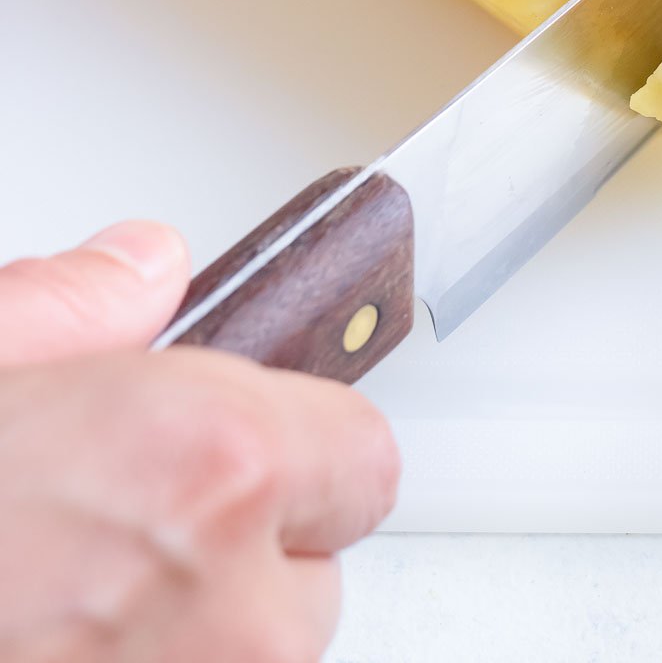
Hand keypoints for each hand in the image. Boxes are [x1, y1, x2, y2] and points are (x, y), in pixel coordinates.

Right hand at [0, 221, 398, 661]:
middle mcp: (231, 603)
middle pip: (315, 571)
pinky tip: (61, 633)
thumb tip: (145, 270)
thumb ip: (83, 308)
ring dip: (201, 626)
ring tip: (82, 585)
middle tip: (134, 515)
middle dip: (245, 544)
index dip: (303, 440)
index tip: (256, 437)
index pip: (366, 453)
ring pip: (259, 650)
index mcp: (209, 462)